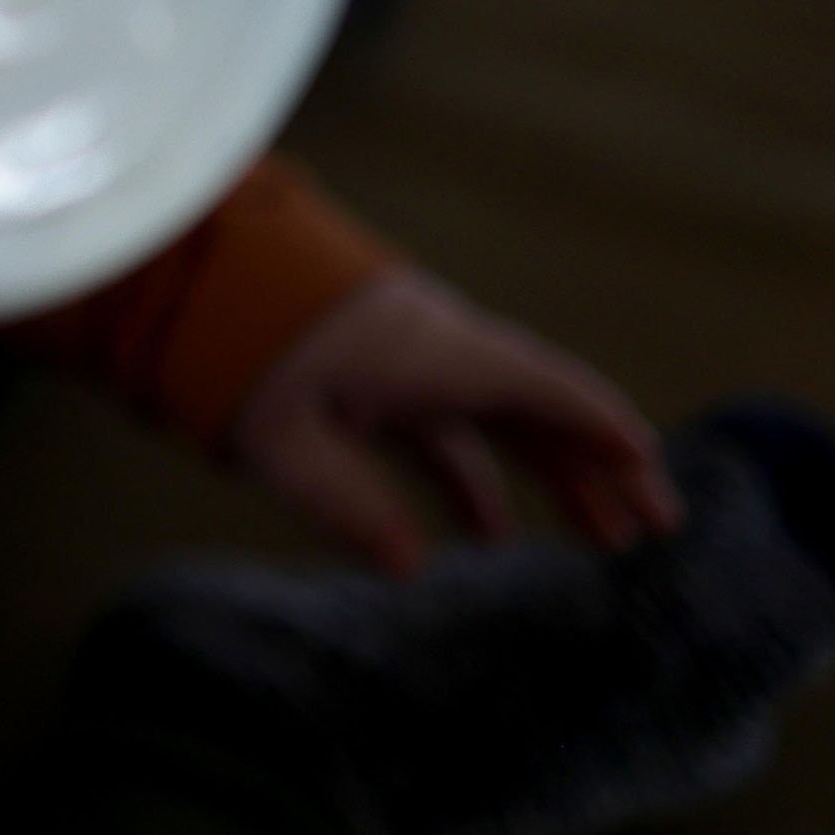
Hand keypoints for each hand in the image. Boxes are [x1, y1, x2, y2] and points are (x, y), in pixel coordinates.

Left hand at [226, 270, 681, 572]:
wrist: (179, 266)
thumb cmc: (228, 346)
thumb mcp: (280, 439)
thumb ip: (349, 505)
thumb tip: (414, 569)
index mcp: (431, 354)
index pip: (543, 392)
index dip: (603, 434)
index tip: (656, 477)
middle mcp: (434, 347)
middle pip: (537, 407)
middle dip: (599, 465)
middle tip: (653, 526)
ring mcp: (405, 355)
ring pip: (498, 418)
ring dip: (546, 474)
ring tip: (594, 540)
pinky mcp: (371, 367)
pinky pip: (448, 422)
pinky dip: (476, 471)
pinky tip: (486, 532)